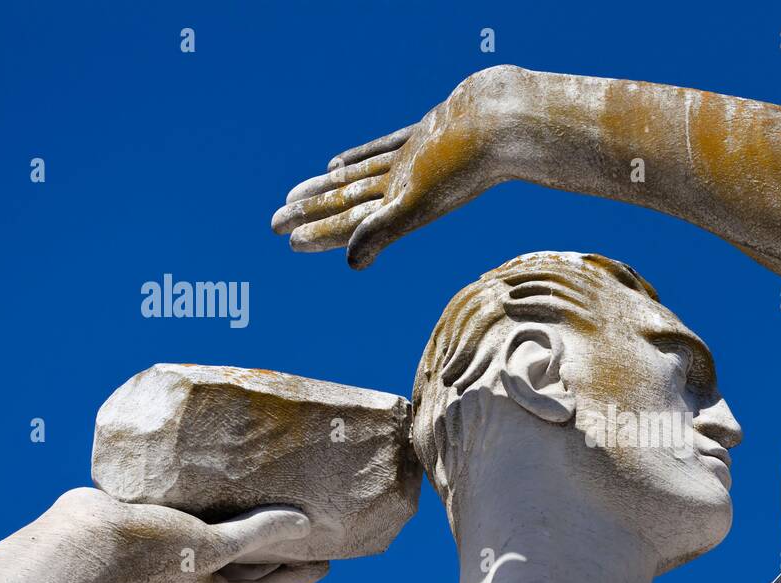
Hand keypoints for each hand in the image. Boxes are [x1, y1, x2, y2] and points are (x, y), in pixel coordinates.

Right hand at [54, 488, 327, 582]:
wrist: (76, 537)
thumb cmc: (144, 549)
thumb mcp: (210, 545)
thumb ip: (257, 535)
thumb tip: (304, 525)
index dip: (299, 579)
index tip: (328, 562)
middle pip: (246, 574)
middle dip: (277, 555)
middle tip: (312, 533)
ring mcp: (168, 569)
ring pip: (222, 552)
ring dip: (248, 535)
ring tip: (280, 511)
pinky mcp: (153, 542)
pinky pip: (199, 532)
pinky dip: (219, 518)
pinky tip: (232, 496)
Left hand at [271, 65, 524, 268]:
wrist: (505, 122)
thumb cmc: (465, 164)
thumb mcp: (418, 197)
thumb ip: (384, 229)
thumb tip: (350, 263)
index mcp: (404, 207)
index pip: (352, 223)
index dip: (319, 231)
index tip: (288, 239)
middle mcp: (405, 188)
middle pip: (347, 203)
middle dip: (311, 212)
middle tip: (275, 222)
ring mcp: (413, 162)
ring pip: (358, 179)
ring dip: (326, 189)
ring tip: (294, 196)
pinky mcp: (422, 136)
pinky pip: (380, 151)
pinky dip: (356, 158)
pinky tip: (335, 163)